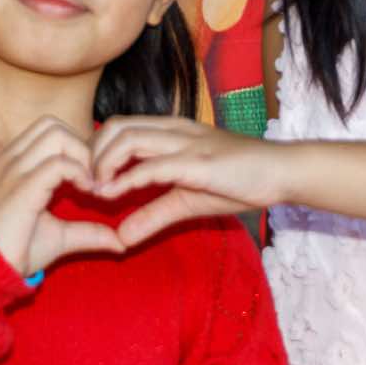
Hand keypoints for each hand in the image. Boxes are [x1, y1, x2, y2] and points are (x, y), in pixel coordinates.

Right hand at [0, 117, 123, 277]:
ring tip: (89, 184)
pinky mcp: (21, 188)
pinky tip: (86, 192)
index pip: (48, 129)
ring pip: (56, 134)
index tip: (89, 177)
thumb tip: (120, 242)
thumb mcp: (60, 236)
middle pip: (53, 125)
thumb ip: (88, 231)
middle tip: (92, 178)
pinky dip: (79, 173)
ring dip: (82, 155)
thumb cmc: (17, 252)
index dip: (75, 147)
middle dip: (81, 146)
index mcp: (13, 163)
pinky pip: (58, 163)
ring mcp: (13, 170)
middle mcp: (10, 160)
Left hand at [89, 117, 281, 246]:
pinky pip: (153, 166)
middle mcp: (173, 130)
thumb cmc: (239, 181)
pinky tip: (112, 196)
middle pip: (115, 126)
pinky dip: (126, 180)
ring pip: (128, 138)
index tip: (85, 180)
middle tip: (84, 184)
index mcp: (170, 132)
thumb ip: (152, 216)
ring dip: (102, 164)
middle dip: (90, 153)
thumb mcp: (187, 201)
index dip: (94, 150)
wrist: (281, 172)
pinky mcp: (198, 162)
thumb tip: (121, 238)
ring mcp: (186, 143)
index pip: (118, 127)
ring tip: (95, 190)